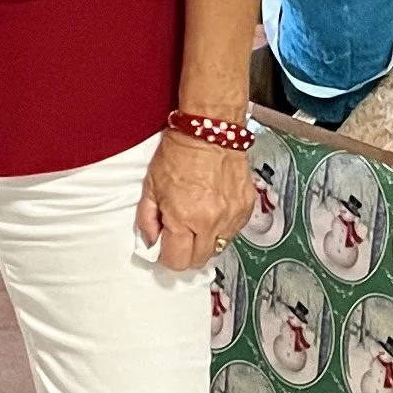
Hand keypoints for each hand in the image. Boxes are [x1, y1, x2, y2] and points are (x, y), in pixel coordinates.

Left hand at [137, 128, 254, 272]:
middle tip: (179, 238)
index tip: (165, 248)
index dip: (167, 257)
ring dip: (205, 242)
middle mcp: (211, 222)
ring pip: (217, 249)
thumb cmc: (178, 153)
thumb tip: (152, 242)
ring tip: (196, 221)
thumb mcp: (150, 187)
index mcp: (184, 218)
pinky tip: (212, 212)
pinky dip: (221, 228)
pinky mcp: (245, 209)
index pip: (177, 261)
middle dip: (186, 254)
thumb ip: (148, 220)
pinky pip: (232, 232)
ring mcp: (231, 217)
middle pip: (199, 261)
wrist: (210, 131)